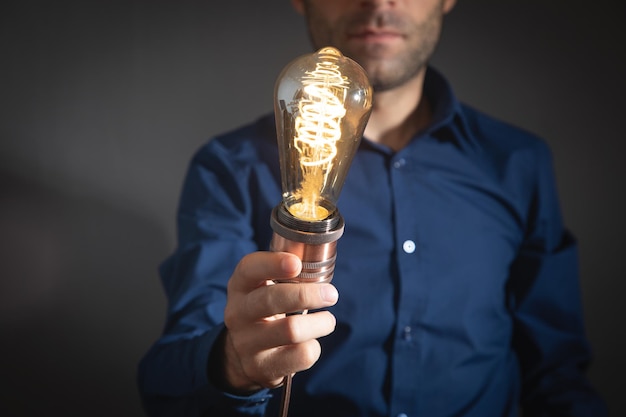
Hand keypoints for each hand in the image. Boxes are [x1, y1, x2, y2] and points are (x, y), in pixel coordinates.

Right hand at [217, 251, 338, 391]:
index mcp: (240, 286)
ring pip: (291, 330)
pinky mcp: (262, 367)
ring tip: (327, 320)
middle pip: (272, 300)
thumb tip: (320, 259)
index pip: (249, 269)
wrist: (242, 355)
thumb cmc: (265, 310)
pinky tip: (311, 342)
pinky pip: (300, 355)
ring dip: (319, 323)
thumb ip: (285, 273)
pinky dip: (314, 347)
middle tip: (331, 294)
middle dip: (307, 294)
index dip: (272, 264)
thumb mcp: (263, 288)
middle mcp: (238, 313)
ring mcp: (247, 342)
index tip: (296, 263)